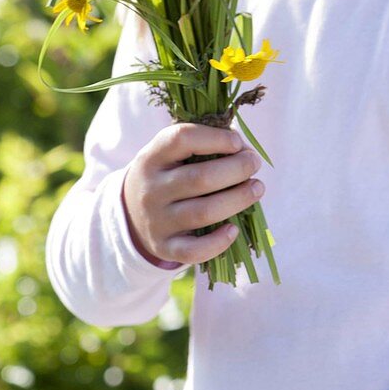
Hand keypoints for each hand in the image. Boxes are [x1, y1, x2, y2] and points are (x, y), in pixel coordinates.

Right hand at [122, 123, 263, 265]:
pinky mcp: (165, 248)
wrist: (131, 213)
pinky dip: (218, 242)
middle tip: (254, 163)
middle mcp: (152, 189)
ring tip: (257, 188)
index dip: (215, 138)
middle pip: (200, 178)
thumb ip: (204, 145)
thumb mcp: (171, 154)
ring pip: (204, 212)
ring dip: (238, 199)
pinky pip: (194, 251)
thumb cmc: (166, 174)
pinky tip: (234, 229)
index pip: (182, 139)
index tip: (238, 142)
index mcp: (152, 157)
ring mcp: (157, 221)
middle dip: (236, 169)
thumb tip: (244, 150)